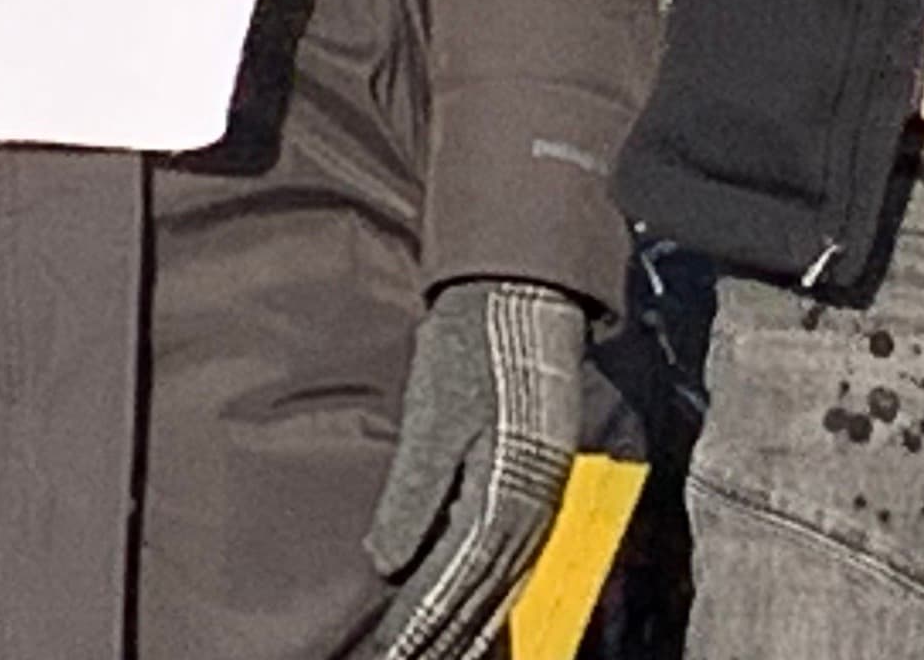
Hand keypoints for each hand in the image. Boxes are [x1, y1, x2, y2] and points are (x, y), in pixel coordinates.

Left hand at [365, 279, 584, 659]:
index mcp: (503, 492)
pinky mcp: (537, 490)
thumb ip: (415, 492)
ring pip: (500, 588)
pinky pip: (512, 562)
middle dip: (444, 639)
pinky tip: (474, 616)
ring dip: (468, 629)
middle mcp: (529, 509)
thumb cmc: (474, 348)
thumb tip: (385, 564)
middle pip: (482, 597)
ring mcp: (538, 503)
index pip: (454, 581)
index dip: (420, 624)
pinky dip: (489, 598)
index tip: (388, 654)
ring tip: (436, 656)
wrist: (523, 300)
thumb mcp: (435, 414)